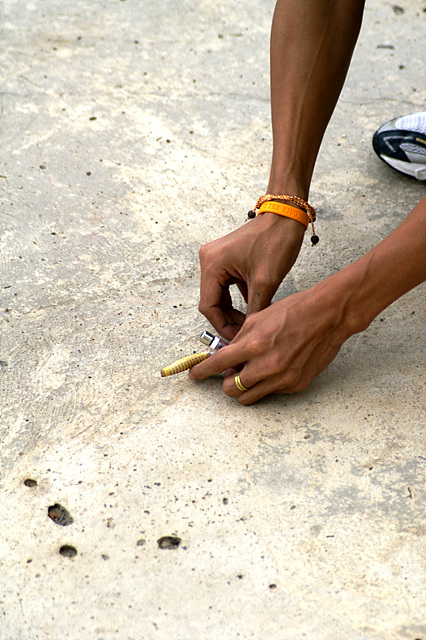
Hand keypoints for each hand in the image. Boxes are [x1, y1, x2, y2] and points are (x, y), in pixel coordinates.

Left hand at [190, 276, 353, 404]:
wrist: (328, 316)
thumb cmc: (295, 311)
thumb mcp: (259, 318)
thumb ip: (240, 339)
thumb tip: (226, 355)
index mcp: (253, 345)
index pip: (217, 365)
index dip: (201, 372)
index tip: (195, 376)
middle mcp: (266, 366)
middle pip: (231, 390)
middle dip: (226, 382)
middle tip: (232, 372)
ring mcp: (282, 378)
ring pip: (249, 397)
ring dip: (244, 388)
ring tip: (251, 373)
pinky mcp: (296, 385)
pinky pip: (272, 392)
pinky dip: (268, 384)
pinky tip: (276, 368)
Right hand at [198, 212, 304, 340]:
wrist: (286, 216)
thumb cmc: (276, 241)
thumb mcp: (265, 283)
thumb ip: (254, 311)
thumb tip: (249, 335)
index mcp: (212, 264)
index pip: (209, 307)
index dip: (222, 326)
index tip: (236, 339)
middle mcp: (208, 260)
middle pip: (212, 302)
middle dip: (228, 320)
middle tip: (245, 335)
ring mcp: (216, 259)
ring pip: (220, 296)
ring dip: (233, 311)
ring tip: (250, 325)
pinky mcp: (226, 259)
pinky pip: (227, 286)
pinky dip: (238, 300)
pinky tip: (253, 310)